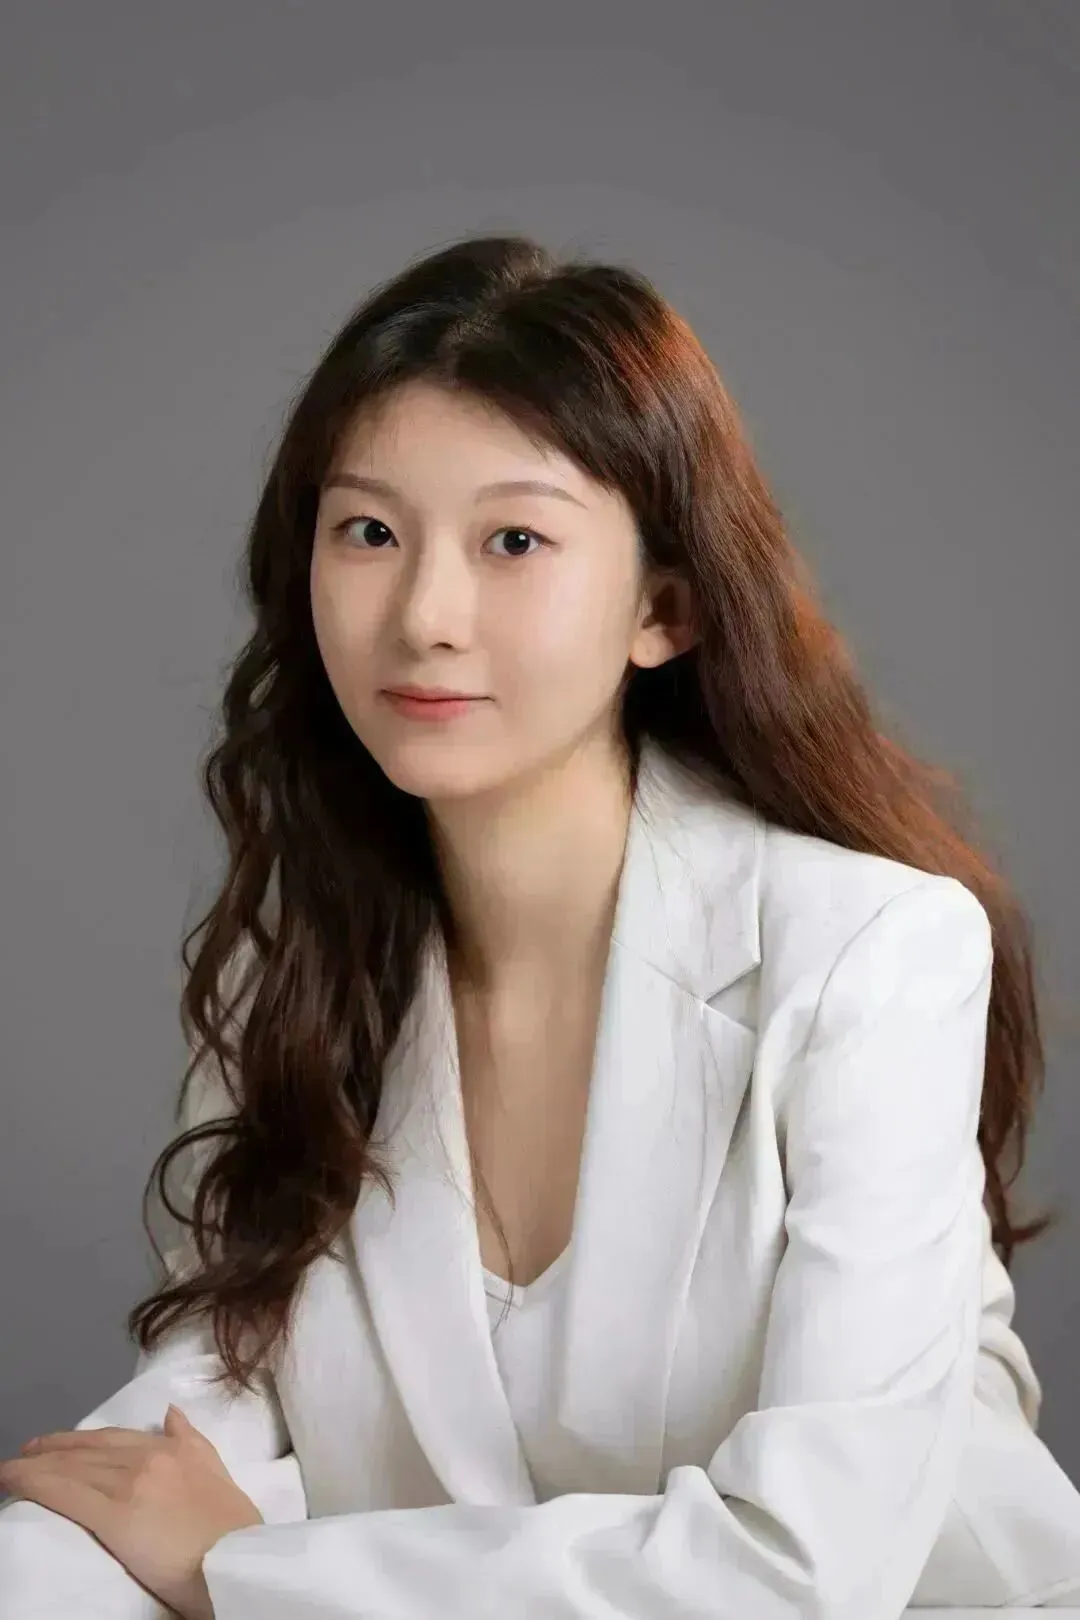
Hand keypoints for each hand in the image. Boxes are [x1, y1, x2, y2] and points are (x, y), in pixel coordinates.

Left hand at [0, 1403, 262, 1618]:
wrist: (241, 1558)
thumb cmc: (233, 1527)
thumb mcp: (218, 1472)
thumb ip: (193, 1442)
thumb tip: (172, 1414)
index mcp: (173, 1448)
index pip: (114, 1438)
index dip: (81, 1440)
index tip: (57, 1444)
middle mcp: (148, 1457)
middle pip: (88, 1449)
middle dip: (52, 1449)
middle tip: (26, 1453)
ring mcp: (130, 1483)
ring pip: (72, 1466)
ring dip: (36, 1465)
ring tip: (12, 1469)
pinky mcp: (115, 1515)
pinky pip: (65, 1493)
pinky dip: (34, 1482)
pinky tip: (14, 1480)